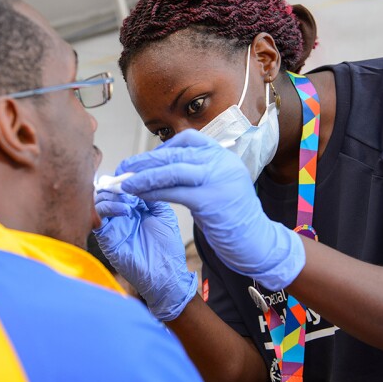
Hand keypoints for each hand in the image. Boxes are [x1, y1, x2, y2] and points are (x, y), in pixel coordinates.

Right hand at [93, 191, 197, 320]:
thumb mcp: (163, 214)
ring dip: (114, 195)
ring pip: (98, 199)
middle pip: (107, 189)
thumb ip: (152, 196)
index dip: (127, 178)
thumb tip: (138, 180)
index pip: (121, 186)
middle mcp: (120, 215)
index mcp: (133, 208)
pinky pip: (98, 216)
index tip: (136, 175)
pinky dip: (109, 207)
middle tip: (131, 187)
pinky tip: (126, 211)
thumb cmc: (167, 248)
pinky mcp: (106, 237)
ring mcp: (112, 225)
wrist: (166, 275)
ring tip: (131, 202)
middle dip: (118, 184)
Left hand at [118, 129, 305, 290]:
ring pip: (173, 170)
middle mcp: (222, 162)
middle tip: (124, 168)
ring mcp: (218, 179)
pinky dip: (153, 192)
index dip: (162, 148)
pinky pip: (174, 192)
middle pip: (176, 154)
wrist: (258, 242)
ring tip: (126, 183)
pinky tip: (139, 195)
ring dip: (145, 175)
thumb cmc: (233, 215)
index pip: (188, 139)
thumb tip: (163, 166)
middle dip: (145, 161)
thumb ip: (198, 171)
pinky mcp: (211, 201)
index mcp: (223, 155)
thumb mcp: (219, 183)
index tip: (145, 159)